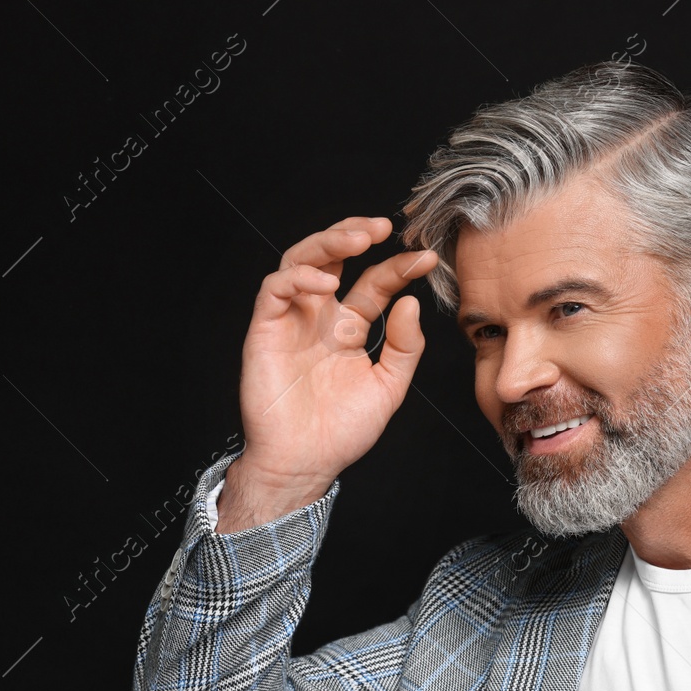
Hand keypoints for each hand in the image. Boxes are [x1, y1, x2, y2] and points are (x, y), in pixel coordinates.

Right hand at [222, 216, 438, 523]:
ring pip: (301, 261)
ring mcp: (291, 320)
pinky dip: (299, 279)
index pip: (373, 283)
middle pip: (332, 257)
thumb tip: (411, 303)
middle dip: (355, 234)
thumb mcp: (388, 387)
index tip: (425, 258)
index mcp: (348, 328)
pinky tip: (327, 283)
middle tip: (384, 226)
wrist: (305, 463)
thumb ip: (404, 347)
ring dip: (328, 243)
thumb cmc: (341, 431)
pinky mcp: (265, 331)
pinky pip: (275, 290)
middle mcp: (319, 317)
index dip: (398, 267)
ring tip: (358, 240)